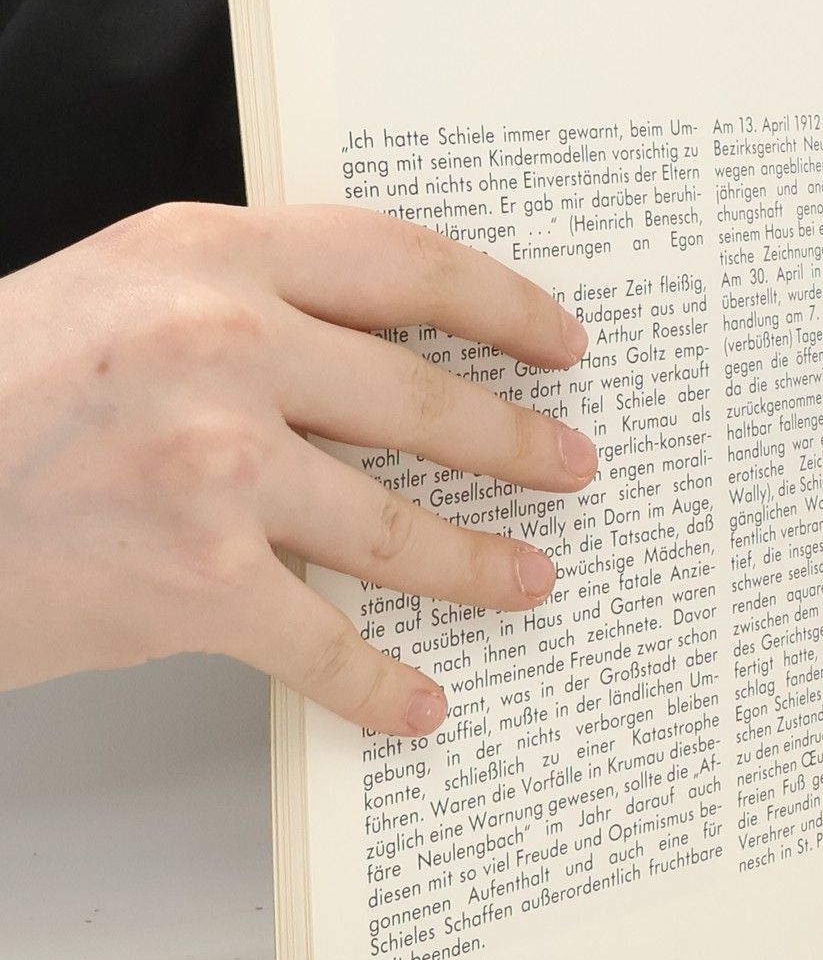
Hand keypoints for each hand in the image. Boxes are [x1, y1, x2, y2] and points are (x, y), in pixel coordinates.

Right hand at [0, 204, 597, 733]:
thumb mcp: (112, 295)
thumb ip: (240, 304)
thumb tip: (379, 353)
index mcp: (207, 256)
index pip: (404, 264)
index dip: (502, 305)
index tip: (559, 340)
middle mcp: (223, 346)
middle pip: (422, 397)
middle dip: (516, 441)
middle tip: (573, 465)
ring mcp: (214, 466)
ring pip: (394, 524)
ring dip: (478, 561)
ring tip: (532, 579)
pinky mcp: (193, 582)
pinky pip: (322, 644)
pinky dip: (377, 684)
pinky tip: (418, 703)